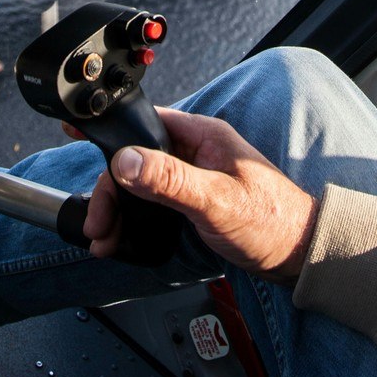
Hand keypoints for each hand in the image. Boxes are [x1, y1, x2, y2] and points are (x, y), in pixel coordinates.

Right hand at [66, 108, 317, 284]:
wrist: (299, 254)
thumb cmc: (273, 222)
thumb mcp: (216, 200)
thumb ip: (170, 179)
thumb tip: (126, 159)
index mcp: (203, 135)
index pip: (144, 122)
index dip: (111, 131)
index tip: (78, 131)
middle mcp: (195, 150)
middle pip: (134, 158)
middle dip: (109, 190)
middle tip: (97, 222)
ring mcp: (193, 174)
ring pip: (139, 182)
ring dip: (118, 208)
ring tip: (105, 237)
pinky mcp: (193, 198)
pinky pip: (152, 200)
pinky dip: (132, 217)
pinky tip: (122, 235)